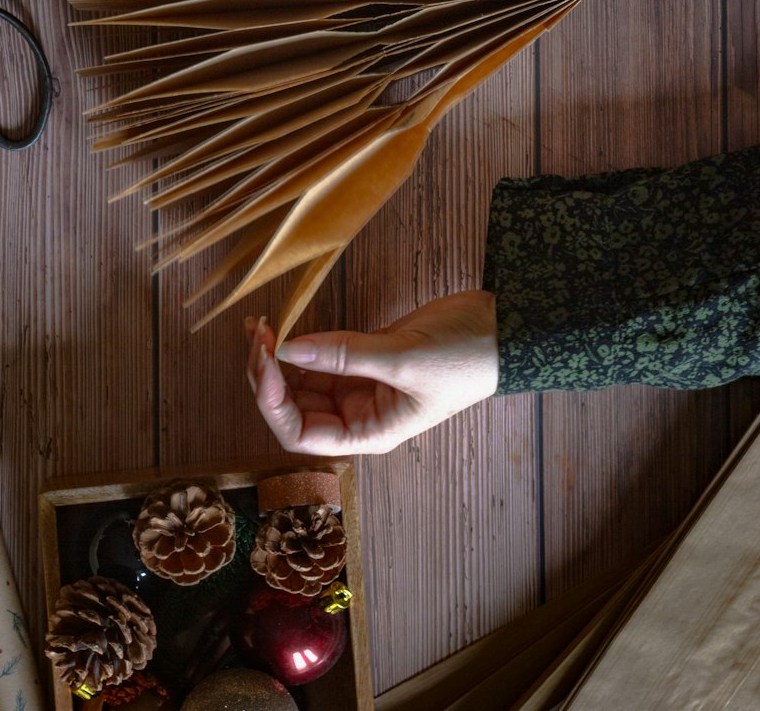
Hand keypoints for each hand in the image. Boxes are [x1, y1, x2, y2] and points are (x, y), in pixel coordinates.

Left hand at [245, 291, 498, 455]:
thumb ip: (345, 355)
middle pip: (294, 408)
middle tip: (256, 334)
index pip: (302, 434)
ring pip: (302, 380)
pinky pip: (320, 354)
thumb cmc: (466, 357)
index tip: (266, 361)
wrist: (503, 327)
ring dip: (277, 358)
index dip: (274, 403)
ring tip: (258, 325)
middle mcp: (359, 414)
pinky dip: (298, 342)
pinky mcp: (365, 355)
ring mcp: (361, 384)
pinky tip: (280, 325)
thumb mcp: (404, 357)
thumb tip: (289, 349)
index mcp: (370, 432)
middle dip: (268, 376)